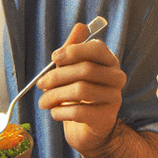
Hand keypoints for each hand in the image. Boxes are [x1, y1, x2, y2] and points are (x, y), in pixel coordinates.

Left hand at [36, 20, 125, 155]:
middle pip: (86, 70)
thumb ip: (73, 50)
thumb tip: (81, 26)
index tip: (54, 57)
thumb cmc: (78, 97)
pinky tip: (54, 113)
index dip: (73, 51)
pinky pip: (79, 112)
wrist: (88, 130)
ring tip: (43, 102)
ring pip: (81, 90)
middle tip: (41, 84)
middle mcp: (116, 78)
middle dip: (58, 76)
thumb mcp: (72, 71)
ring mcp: (114, 99)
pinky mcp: (105, 118)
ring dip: (55, 95)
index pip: (97, 48)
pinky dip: (60, 112)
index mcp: (109, 62)